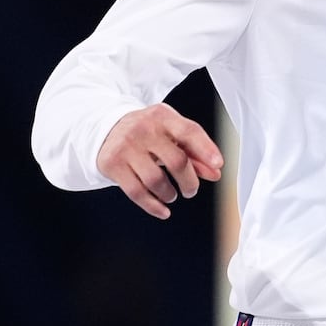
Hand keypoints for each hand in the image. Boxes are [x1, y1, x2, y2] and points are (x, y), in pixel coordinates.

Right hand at [96, 103, 223, 219]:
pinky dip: (153, 206)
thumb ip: (194, 152)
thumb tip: (215, 172)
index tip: (218, 164)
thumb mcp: (170, 134)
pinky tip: (162, 209)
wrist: (107, 129)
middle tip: (191, 190)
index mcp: (163, 116)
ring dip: (170, 194)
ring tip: (172, 194)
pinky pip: (137, 192)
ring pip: (156, 180)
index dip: (206, 149)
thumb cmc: (147, 132)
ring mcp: (126, 147)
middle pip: (176, 161)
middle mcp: (144, 129)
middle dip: (189, 182)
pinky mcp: (112, 164)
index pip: (189, 132)